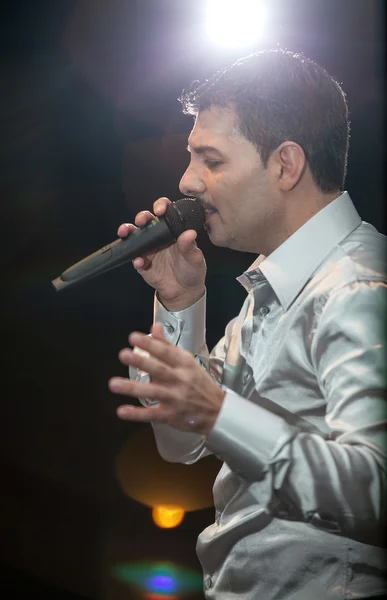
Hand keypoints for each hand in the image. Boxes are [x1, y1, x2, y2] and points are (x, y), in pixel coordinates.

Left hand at [108, 322, 224, 435]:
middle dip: (141, 362)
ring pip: (153, 392)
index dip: (150, 344)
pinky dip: (137, 414)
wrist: (217, 412)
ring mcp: (176, 399)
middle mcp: (181, 380)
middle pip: (160, 370)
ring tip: (114, 383)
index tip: (133, 338)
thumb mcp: (188, 362)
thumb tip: (154, 327)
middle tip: (123, 354)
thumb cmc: (199, 384)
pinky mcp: (171, 416)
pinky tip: (121, 411)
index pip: (166, 352)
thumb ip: (168, 346)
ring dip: (133, 388)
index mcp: (185, 364)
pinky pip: (152, 414)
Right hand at [117, 197, 205, 309]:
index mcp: (173, 231)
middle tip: (142, 219)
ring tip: (126, 232)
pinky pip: (135, 259)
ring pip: (135, 236)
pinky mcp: (143, 264)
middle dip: (141, 217)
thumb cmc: (192, 271)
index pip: (165, 213)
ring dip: (128, 232)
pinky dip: (136, 259)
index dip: (161, 206)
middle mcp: (159, 237)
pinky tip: (139, 262)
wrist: (184, 291)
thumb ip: (190, 247)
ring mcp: (149, 250)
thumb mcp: (195, 258)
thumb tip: (190, 234)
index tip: (160, 209)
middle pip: (146, 221)